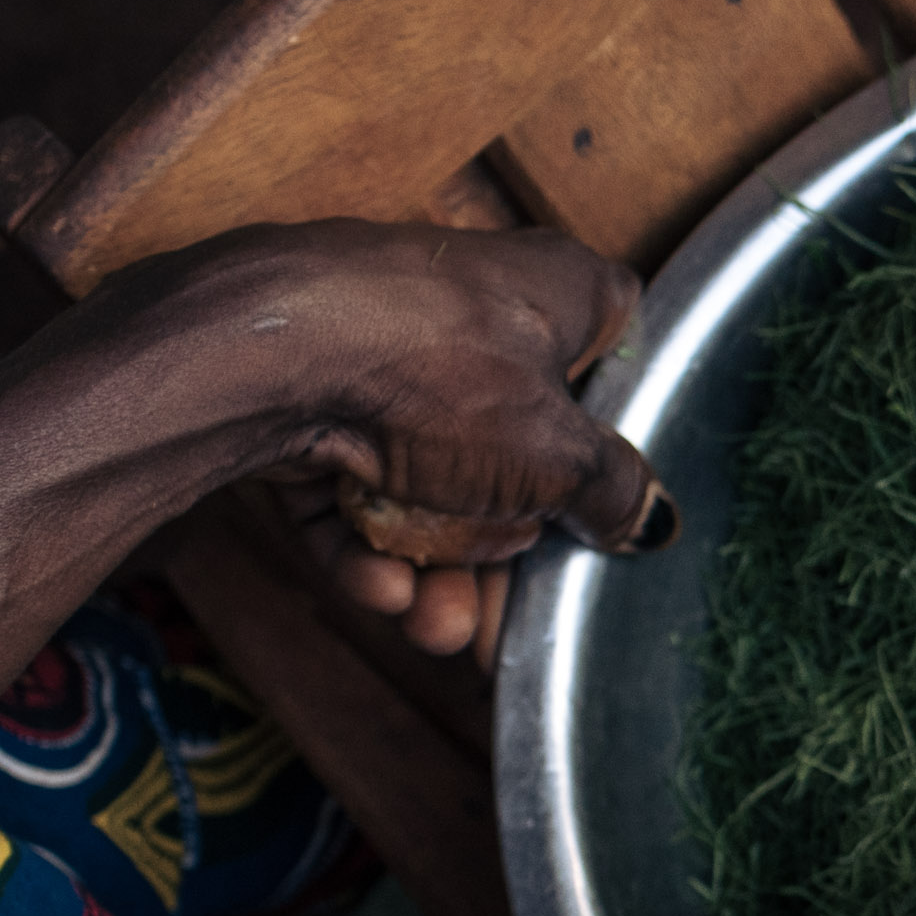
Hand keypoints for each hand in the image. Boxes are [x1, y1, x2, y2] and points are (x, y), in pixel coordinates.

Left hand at [53, 220, 665, 655]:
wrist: (261, 353)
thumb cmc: (436, 372)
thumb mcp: (557, 455)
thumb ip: (614, 492)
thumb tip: (654, 520)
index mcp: (560, 290)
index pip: (617, 352)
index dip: (620, 433)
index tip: (610, 508)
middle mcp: (478, 312)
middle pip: (516, 451)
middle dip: (506, 554)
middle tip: (501, 625)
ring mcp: (392, 352)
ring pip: (434, 479)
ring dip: (436, 569)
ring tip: (432, 625)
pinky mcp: (316, 395)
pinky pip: (359, 481)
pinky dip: (367, 540)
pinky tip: (374, 585)